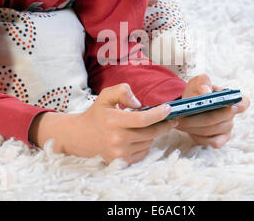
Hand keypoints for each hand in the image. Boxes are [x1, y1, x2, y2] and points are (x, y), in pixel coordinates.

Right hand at [29, 83, 177, 164]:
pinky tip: (139, 136)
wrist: (81, 136)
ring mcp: (119, 153)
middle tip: (172, 119)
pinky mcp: (122, 161)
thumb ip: (122, 91)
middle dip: (164, 125)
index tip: (169, 109)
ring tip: (146, 126)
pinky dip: (146, 143)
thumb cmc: (97, 113)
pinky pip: (144, 151)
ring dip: (153, 134)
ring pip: (148, 142)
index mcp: (113, 121)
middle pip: (150, 133)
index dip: (159, 114)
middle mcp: (116, 139)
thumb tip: (139, 103)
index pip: (142, 119)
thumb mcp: (106, 96)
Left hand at [177, 74, 250, 148]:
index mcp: (231, 98)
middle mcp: (232, 114)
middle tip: (184, 115)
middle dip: (203, 116)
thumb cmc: (197, 91)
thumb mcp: (198, 81)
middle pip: (222, 118)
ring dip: (196, 126)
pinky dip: (198, 136)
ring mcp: (226, 128)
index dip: (240, 105)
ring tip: (181, 121)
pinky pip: (210, 141)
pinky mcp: (218, 139)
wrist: (189, 105)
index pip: (244, 103)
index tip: (230, 105)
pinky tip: (189, 130)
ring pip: (213, 130)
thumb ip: (203, 82)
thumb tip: (206, 92)